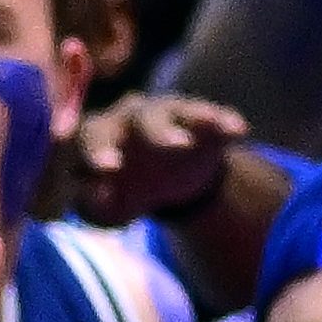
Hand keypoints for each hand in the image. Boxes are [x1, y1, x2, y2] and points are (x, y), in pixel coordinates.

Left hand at [61, 91, 244, 227]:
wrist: (169, 184)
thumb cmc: (124, 193)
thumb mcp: (106, 208)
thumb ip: (95, 205)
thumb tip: (102, 196)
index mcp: (94, 135)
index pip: (84, 139)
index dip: (93, 153)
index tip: (107, 171)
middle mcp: (126, 116)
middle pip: (122, 119)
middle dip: (119, 139)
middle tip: (118, 164)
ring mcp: (164, 112)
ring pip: (165, 113)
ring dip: (170, 127)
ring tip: (182, 144)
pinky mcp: (201, 117)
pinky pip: (212, 115)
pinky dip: (223, 121)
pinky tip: (237, 130)